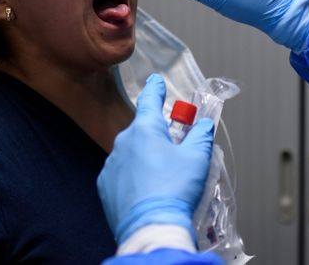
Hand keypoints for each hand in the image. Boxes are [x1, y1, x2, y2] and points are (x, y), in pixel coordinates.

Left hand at [98, 75, 213, 243]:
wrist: (150, 227)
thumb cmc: (174, 191)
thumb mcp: (197, 158)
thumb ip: (200, 136)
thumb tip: (202, 125)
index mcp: (145, 129)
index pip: (150, 100)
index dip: (155, 89)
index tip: (155, 81)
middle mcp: (123, 142)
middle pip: (143, 130)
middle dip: (158, 136)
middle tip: (175, 150)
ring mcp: (111, 164)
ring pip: (132, 153)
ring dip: (145, 159)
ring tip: (163, 179)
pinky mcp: (105, 185)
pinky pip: (122, 173)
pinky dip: (134, 177)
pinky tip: (147, 191)